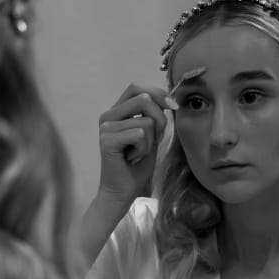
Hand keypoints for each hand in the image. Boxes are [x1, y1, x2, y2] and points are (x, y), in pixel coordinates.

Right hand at [97, 84, 173, 205]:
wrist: (122, 191)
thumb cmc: (136, 165)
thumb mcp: (151, 135)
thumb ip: (155, 116)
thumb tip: (169, 100)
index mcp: (116, 111)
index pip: (136, 87)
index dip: (158, 92)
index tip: (173, 106)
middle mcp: (108, 116)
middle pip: (143, 98)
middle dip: (159, 119)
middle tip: (152, 141)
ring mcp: (106, 127)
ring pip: (146, 121)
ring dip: (150, 141)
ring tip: (137, 153)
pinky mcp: (107, 140)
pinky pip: (140, 135)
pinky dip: (143, 150)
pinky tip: (132, 159)